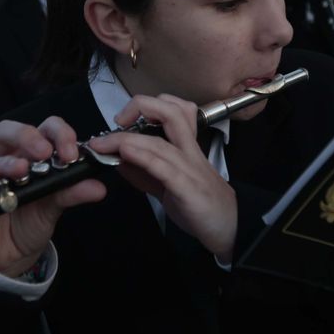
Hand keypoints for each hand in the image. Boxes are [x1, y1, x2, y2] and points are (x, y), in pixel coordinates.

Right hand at [0, 118, 105, 276]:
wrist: (12, 255)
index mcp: (31, 155)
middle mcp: (7, 159)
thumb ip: (74, 192)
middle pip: (9, 131)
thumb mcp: (57, 205)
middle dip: (27, 136)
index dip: (58, 134)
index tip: (72, 152)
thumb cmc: (32, 220)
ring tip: (22, 170)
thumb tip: (98, 187)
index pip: (43, 130)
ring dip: (9, 163)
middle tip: (44, 151)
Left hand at [86, 95, 237, 258]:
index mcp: (187, 147)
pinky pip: (164, 168)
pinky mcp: (187, 188)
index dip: (147, 106)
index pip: (175, 110)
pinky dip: (142, 157)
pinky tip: (125, 154)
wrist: (230, 228)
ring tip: (104, 142)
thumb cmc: (200, 205)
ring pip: (161, 142)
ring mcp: (190, 168)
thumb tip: (119, 160)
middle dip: (141, 106)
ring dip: (127, 139)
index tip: (123, 119)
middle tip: (117, 119)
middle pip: (172, 112)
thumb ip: (146, 173)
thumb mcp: (169, 185)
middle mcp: (189, 151)